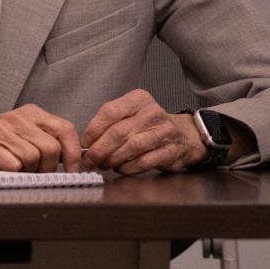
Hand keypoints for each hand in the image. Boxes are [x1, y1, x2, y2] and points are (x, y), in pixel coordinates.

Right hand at [0, 106, 80, 170]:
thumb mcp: (21, 136)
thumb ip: (46, 142)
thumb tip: (75, 162)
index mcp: (31, 113)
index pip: (65, 130)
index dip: (73, 154)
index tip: (72, 170)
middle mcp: (17, 117)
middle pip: (50, 149)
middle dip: (46, 168)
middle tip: (32, 171)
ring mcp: (0, 128)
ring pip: (32, 159)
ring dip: (25, 171)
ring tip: (11, 167)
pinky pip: (12, 164)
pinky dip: (9, 172)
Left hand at [80, 88, 203, 174]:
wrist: (184, 135)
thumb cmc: (148, 126)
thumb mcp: (129, 115)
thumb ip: (108, 124)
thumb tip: (86, 143)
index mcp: (139, 99)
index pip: (110, 111)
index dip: (94, 130)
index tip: (85, 143)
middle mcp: (153, 112)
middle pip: (119, 132)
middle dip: (100, 149)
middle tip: (90, 160)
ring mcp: (165, 131)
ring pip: (132, 147)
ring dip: (113, 159)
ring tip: (104, 165)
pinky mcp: (171, 151)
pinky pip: (145, 161)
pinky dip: (129, 167)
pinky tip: (121, 169)